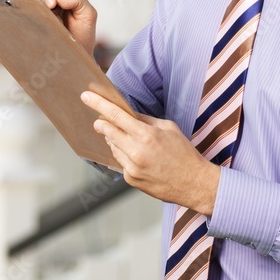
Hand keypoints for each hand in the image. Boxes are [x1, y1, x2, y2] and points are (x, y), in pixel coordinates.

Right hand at [24, 0, 96, 55]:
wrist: (77, 59)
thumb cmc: (82, 36)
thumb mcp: (88, 14)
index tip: (52, 3)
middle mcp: (43, 2)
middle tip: (47, 10)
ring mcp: (35, 14)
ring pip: (23, 4)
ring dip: (33, 12)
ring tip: (47, 25)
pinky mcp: (28, 27)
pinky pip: (19, 19)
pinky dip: (25, 22)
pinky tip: (37, 30)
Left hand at [82, 86, 219, 215]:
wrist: (193, 183)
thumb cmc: (184, 153)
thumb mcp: (168, 128)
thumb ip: (145, 120)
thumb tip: (127, 114)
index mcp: (146, 135)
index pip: (115, 115)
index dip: (98, 104)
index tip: (86, 96)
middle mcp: (136, 151)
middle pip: (107, 131)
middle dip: (101, 124)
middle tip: (99, 121)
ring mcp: (131, 167)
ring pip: (112, 147)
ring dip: (115, 140)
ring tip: (130, 140)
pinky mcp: (130, 179)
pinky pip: (120, 161)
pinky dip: (124, 155)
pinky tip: (138, 157)